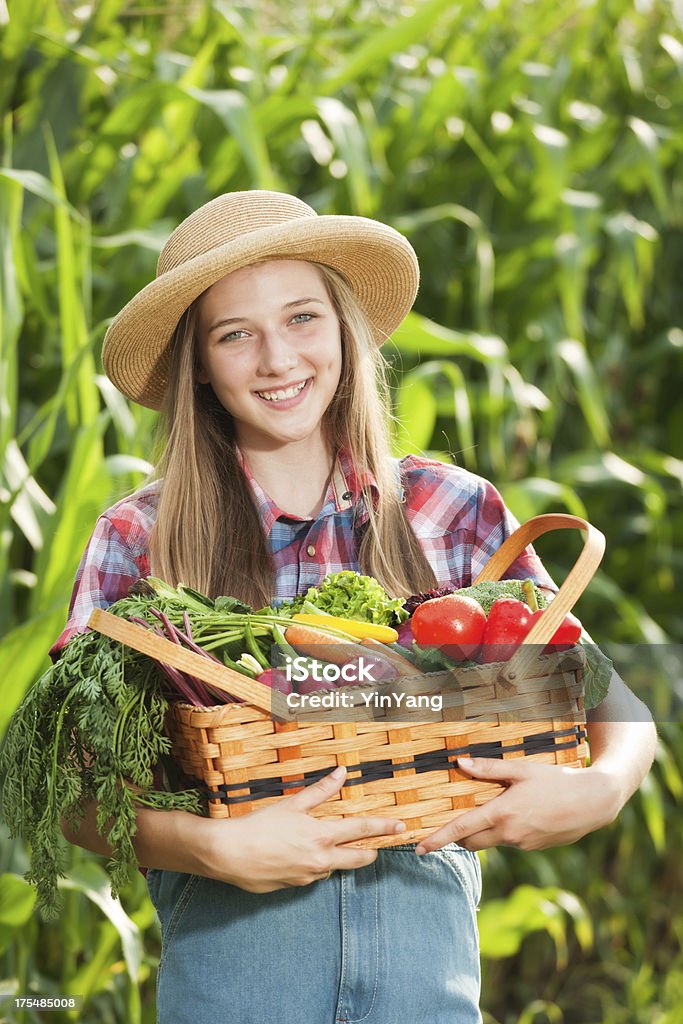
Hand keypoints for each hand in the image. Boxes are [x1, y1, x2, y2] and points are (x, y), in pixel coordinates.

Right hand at [200, 766, 405, 891]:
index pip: (362, 830)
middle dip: (371, 853)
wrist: (229, 855)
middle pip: (358, 859)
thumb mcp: (292, 804)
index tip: (400, 827)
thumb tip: (342, 773)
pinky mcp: (294, 887)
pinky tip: (303, 857)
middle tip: (378, 848)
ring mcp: (308, 876)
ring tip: (334, 847)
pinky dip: (314, 865)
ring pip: (333, 867)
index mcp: (322, 836)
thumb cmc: (259, 825)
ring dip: (338, 858)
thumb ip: (320, 790)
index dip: (383, 827)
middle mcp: (320, 859)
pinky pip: (312, 876)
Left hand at [415, 756, 620, 853]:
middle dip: (460, 836)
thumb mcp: (522, 769)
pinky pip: (511, 842)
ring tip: (497, 808)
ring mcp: (523, 844)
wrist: (594, 802)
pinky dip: (506, 831)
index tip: (419, 848)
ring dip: (485, 831)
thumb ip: (489, 769)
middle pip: (472, 843)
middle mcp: (509, 834)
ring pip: (492, 842)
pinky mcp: (535, 848)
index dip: (437, 839)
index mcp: (501, 814)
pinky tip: (523, 813)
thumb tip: (459, 763)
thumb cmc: (557, 780)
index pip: (460, 830)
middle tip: (454, 823)